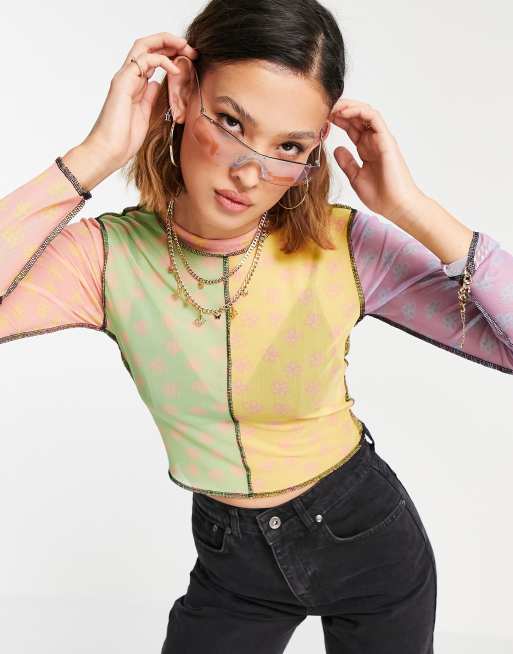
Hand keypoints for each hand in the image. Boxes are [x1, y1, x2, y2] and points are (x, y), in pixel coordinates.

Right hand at [82, 32, 198, 170]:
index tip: (189, 57)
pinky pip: (143, 60)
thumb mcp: (144, 114)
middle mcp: (127, 77)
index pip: (150, 57)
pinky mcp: (122, 83)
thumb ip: (149, 97)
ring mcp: (124, 78)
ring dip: (167, 43)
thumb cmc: (124, 139)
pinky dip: (162, 60)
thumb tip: (156, 84)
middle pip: (147, 45)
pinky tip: (175, 70)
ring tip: (186, 49)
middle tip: (191, 48)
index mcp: (133, 84)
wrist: (108, 151)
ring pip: (143, 46)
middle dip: (170, 42)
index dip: (169, 53)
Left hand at [329, 98, 422, 221]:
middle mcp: (374, 141)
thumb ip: (346, 162)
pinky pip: (374, 117)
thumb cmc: (380, 195)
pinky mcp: (386, 140)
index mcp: (367, 149)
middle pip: (357, 116)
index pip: (352, 127)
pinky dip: (359, 111)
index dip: (337, 120)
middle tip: (324, 107)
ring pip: (365, 112)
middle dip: (341, 109)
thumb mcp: (355, 177)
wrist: (396, 206)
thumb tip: (336, 148)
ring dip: (349, 106)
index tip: (322, 118)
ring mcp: (381, 139)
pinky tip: (345, 113)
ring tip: (333, 107)